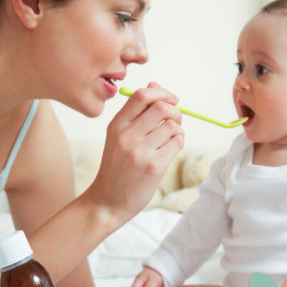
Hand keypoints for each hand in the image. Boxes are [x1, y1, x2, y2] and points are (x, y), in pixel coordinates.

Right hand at [85, 82, 183, 224]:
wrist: (107, 201)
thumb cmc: (116, 166)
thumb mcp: (118, 136)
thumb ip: (136, 112)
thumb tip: (156, 85)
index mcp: (116, 125)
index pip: (142, 96)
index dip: (162, 93)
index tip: (171, 99)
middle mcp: (127, 136)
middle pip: (162, 108)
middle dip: (176, 111)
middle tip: (176, 119)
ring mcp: (141, 152)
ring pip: (172, 126)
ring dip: (178, 130)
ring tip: (171, 138)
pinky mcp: (154, 167)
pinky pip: (177, 143)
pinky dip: (179, 142)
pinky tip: (170, 149)